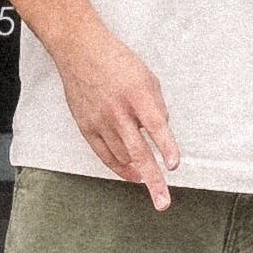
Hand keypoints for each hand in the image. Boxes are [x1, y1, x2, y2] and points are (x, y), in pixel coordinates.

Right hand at [50, 21, 181, 208]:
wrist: (79, 50)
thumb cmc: (116, 62)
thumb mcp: (147, 78)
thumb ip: (156, 107)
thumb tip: (161, 134)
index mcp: (136, 94)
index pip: (155, 125)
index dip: (166, 147)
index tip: (173, 165)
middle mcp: (117, 110)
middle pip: (138, 151)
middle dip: (153, 180)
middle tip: (163, 202)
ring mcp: (99, 119)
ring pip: (122, 157)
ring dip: (138, 172)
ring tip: (150, 183)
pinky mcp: (86, 125)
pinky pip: (104, 154)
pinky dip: (119, 168)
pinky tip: (131, 175)